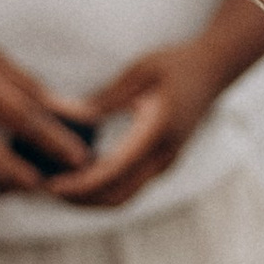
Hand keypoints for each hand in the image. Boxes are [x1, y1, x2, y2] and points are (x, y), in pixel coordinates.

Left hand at [45, 37, 229, 209]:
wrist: (218, 68)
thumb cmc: (179, 63)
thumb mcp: (141, 71)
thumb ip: (105, 97)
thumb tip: (67, 115)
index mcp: (158, 134)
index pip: (113, 172)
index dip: (79, 185)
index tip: (51, 185)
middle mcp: (164, 157)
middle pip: (117, 197)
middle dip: (79, 200)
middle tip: (45, 190)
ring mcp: (166, 164)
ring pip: (124, 197)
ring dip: (91, 199)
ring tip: (58, 187)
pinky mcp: (163, 163)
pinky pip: (130, 186)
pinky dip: (104, 189)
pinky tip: (82, 176)